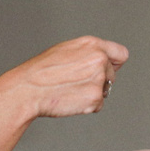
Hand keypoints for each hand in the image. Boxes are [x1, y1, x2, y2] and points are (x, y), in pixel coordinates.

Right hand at [0, 36, 129, 118]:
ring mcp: (98, 79)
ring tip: (70, 89)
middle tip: (76, 82)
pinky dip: (86, 106)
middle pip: (112, 75)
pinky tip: (70, 99)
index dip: (115, 63)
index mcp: (92, 44)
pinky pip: (98, 105)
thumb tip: (104, 59)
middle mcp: (99, 59)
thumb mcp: (66, 49)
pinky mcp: (95, 98)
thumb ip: (88, 51)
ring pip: (104, 90)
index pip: (121, 54)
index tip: (110, 68)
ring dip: (91, 93)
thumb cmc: (42, 70)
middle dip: (99, 80)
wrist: (28, 89)